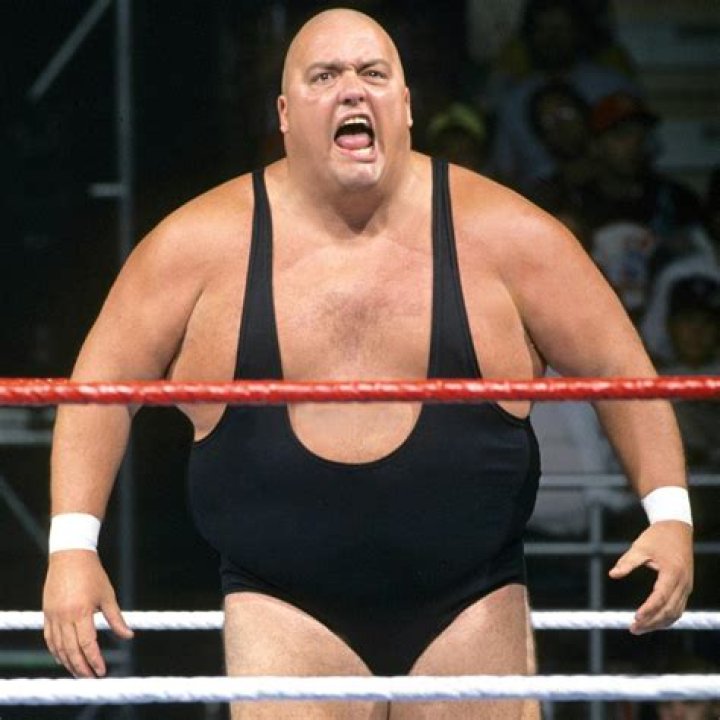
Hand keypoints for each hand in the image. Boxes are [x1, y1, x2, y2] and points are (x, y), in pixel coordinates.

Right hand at [43, 550, 133, 676]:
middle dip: (81, 667)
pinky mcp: (46, 613)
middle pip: (71, 650)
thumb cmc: (92, 574)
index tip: (102, 671)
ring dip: (68, 662)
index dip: (95, 660)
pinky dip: (55, 650)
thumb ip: (116, 619)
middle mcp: (64, 617)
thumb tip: (129, 636)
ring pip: (58, 647)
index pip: (87, 644)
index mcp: (81, 612)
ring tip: (78, 672)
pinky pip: (49, 638)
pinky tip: (62, 658)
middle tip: (91, 677)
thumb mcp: (108, 596)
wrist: (71, 556)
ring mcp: (53, 616)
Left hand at [609, 521, 692, 633]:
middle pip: (669, 610)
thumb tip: (612, 575)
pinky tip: (653, 622)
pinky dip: (667, 618)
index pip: (660, 597)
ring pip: (676, 613)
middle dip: (651, 622)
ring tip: (640, 628)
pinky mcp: (686, 587)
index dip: (649, 610)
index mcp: (672, 573)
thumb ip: (627, 562)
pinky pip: (678, 608)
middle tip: (633, 628)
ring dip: (659, 623)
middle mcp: (683, 583)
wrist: (676, 528)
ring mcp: (687, 586)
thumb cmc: (656, 537)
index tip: (635, 618)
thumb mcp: (640, 547)